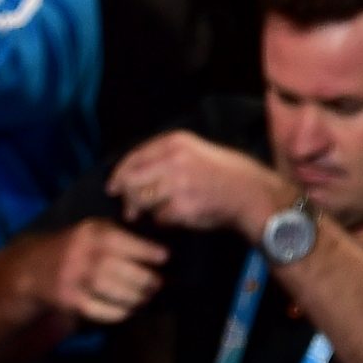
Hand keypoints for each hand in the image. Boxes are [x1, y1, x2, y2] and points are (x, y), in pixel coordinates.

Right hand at [31, 219, 168, 325]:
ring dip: (137, 297)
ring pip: (117, 292)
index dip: (149, 251)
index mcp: (90, 233)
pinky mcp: (72, 300)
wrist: (34, 267)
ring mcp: (76, 279)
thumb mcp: (90, 230)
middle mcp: (83, 254)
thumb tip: (156, 247)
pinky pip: (104, 311)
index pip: (125, 241)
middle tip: (159, 283)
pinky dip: (121, 313)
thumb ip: (118, 233)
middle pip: (125, 271)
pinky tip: (128, 309)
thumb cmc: (74, 247)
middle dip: (148, 279)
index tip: (165, 257)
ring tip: (146, 297)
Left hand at [107, 130, 290, 237]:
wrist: (251, 194)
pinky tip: (176, 217)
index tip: (112, 186)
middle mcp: (173, 160)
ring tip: (154, 213)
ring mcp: (178, 183)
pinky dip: (164, 220)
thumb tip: (133, 172)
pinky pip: (160, 217)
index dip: (119, 174)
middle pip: (132, 180)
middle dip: (126, 196)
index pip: (134, 156)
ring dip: (145, 210)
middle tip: (128, 208)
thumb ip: (165, 156)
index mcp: (175, 142)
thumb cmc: (224, 173)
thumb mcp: (194, 150)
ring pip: (143, 199)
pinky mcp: (184, 206)